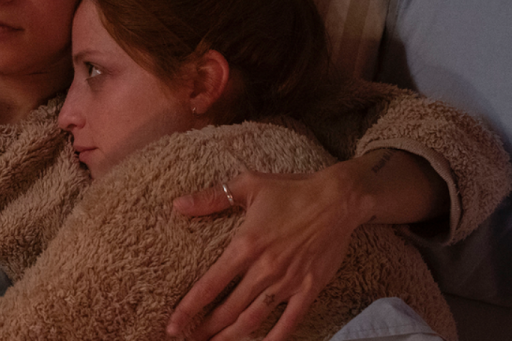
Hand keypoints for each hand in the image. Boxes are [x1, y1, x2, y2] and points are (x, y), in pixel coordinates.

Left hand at [165, 169, 366, 340]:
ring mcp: (288, 281)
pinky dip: (275, 338)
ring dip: (232, 336)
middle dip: (207, 328)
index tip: (173, 324)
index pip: (210, 284)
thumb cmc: (292, 190)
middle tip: (190, 339)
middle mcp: (264, 268)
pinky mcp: (309, 288)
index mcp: (245, 245)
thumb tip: (178, 204)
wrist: (338, 199)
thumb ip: (211, 198)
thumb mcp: (248, 185)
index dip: (189, 308)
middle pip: (229, 308)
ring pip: (254, 319)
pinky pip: (290, 321)